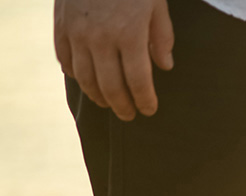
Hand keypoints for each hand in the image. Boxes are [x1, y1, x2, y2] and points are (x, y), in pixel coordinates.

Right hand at [54, 0, 173, 120]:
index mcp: (130, 35)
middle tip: (129, 115)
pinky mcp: (60, 26)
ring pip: (85, 79)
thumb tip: (165, 67)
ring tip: (109, 103)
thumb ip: (162, 37)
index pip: (138, 82)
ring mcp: (77, 33)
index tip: (149, 110)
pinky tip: (85, 81)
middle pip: (110, 87)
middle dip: (122, 106)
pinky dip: (75, 75)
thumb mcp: (156, 4)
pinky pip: (65, 59)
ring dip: (98, 96)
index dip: (145, 101)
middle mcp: (101, 38)